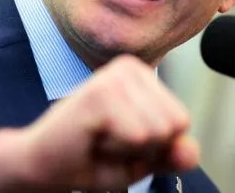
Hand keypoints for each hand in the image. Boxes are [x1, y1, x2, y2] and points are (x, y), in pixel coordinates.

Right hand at [0, 55, 199, 192]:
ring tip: (99, 139)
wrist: (43, 166)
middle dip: (144, 148)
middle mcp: (129, 68)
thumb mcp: (142, 160)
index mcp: (141, 76)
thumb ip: (172, 154)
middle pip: (174, 125)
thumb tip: (191, 150)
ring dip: (129, 150)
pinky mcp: (99, 94)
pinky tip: (92, 138)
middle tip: (108, 142)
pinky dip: (117, 150)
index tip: (120, 141)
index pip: (181, 120)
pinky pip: (138, 136)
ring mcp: (113, 78)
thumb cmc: (89, 158)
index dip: (154, 146)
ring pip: (158, 131)